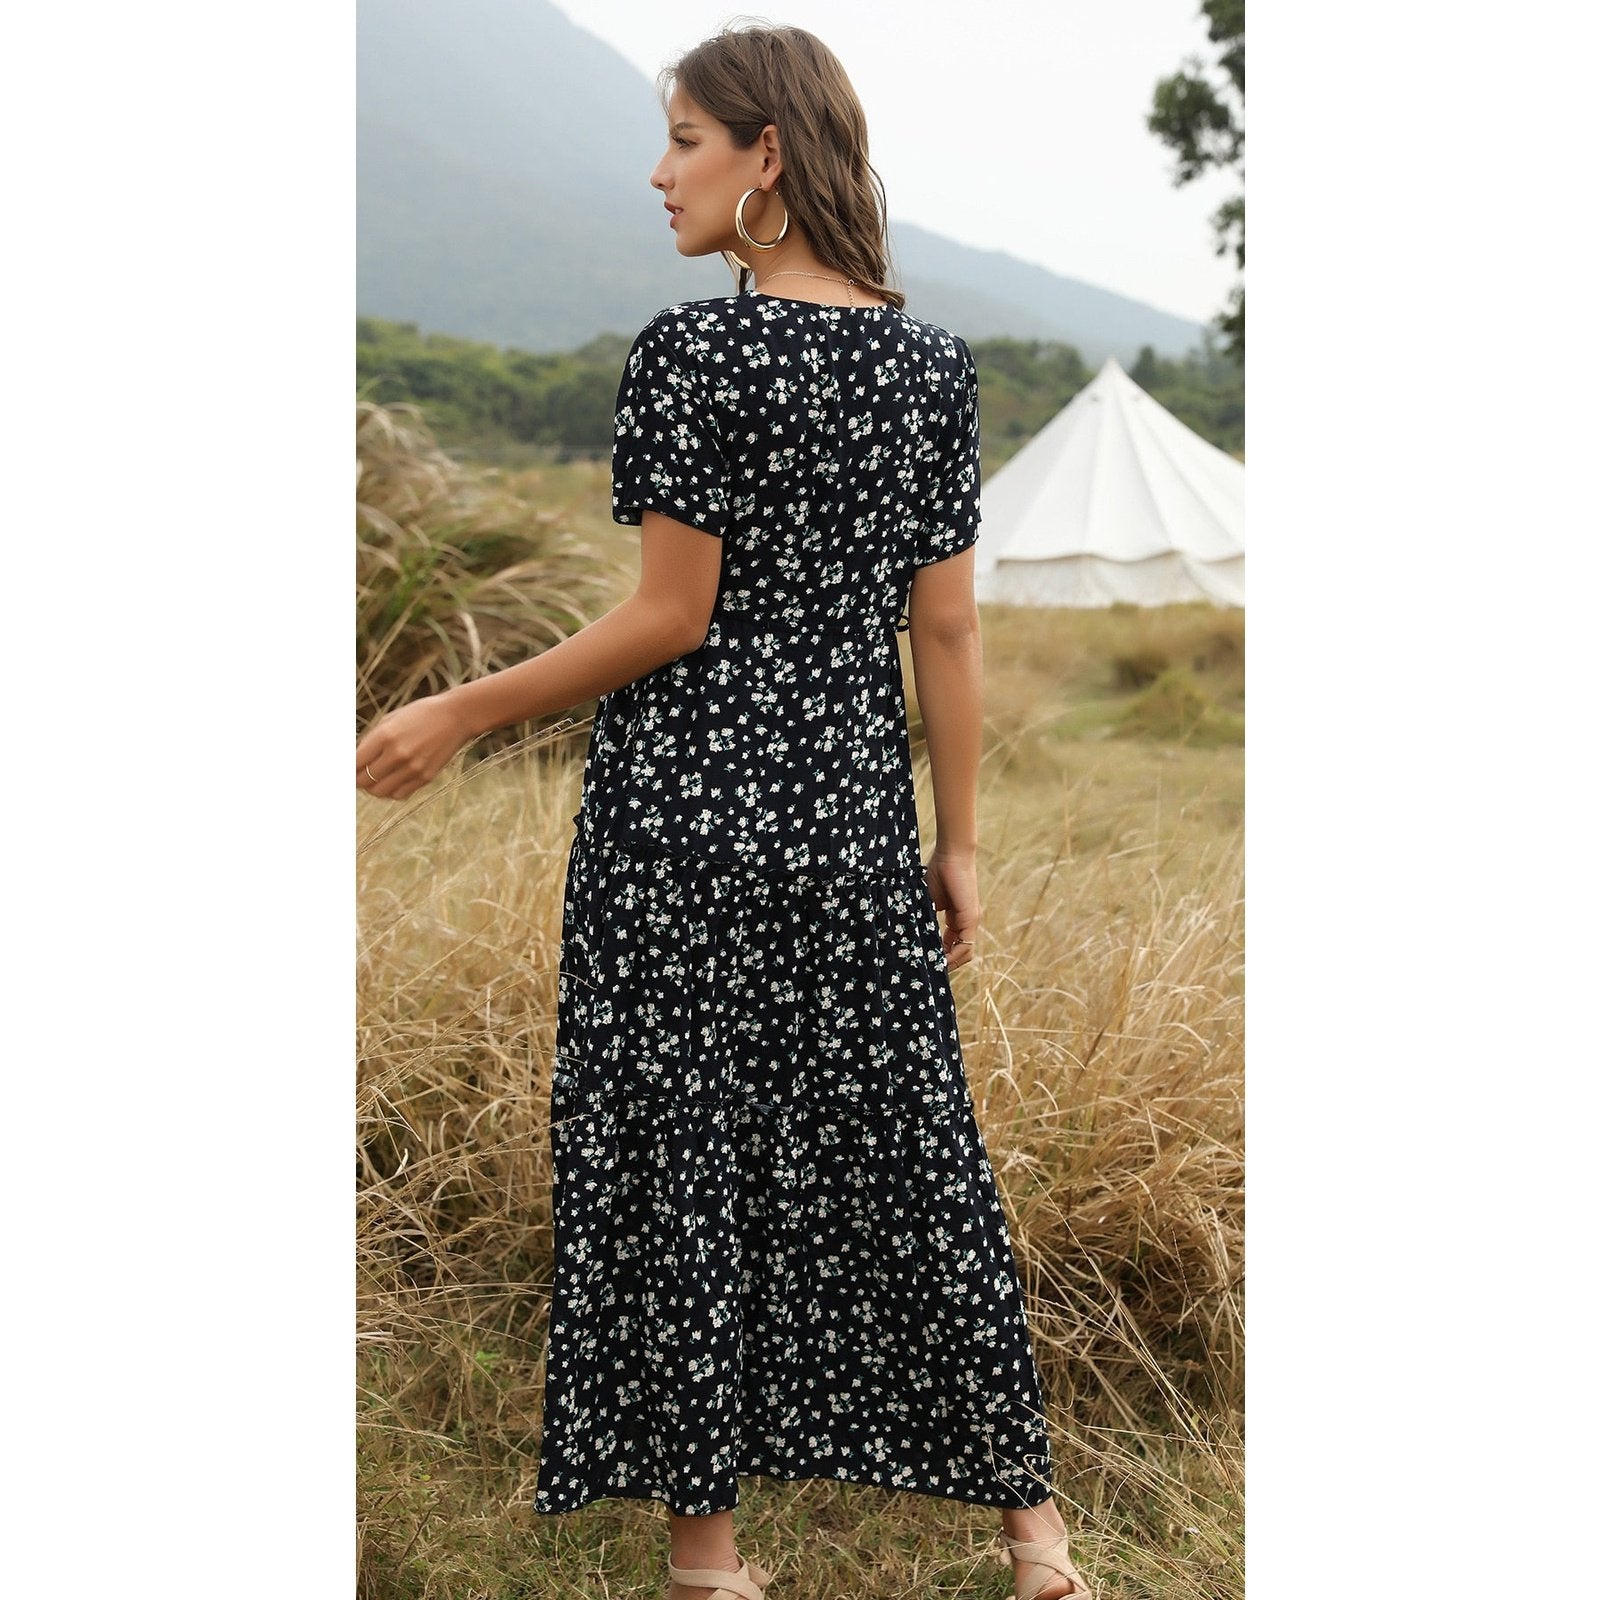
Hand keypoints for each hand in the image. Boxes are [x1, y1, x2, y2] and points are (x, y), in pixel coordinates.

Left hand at [356, 692, 474, 800]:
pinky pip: (399, 794)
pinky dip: (390, 791)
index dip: (346, 770)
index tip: (345, 770)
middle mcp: (398, 754)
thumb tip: (353, 762)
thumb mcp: (391, 720)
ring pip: (380, 792)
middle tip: (358, 774)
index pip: (354, 764)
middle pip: (364, 781)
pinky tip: (391, 781)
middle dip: (357, 780)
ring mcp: (413, 768)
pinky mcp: (425, 777)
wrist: (456, 717)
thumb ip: (371, 740)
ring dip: (372, 788)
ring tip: (374, 779)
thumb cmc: (420, 714)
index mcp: (385, 736)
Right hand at [925, 847, 981, 968]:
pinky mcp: (971, 918)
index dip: (940, 956)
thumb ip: (924, 918)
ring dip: (950, 962)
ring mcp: (971, 921)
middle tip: (927, 970)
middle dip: (945, 963)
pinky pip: (966, 945)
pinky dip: (953, 955)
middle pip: (960, 952)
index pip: (952, 945)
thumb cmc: (938, 872)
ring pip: (965, 953)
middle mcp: (967, 923)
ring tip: (932, 968)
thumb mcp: (927, 902)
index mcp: (957, 919)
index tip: (925, 962)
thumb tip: (909, 934)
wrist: (950, 855)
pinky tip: (939, 959)